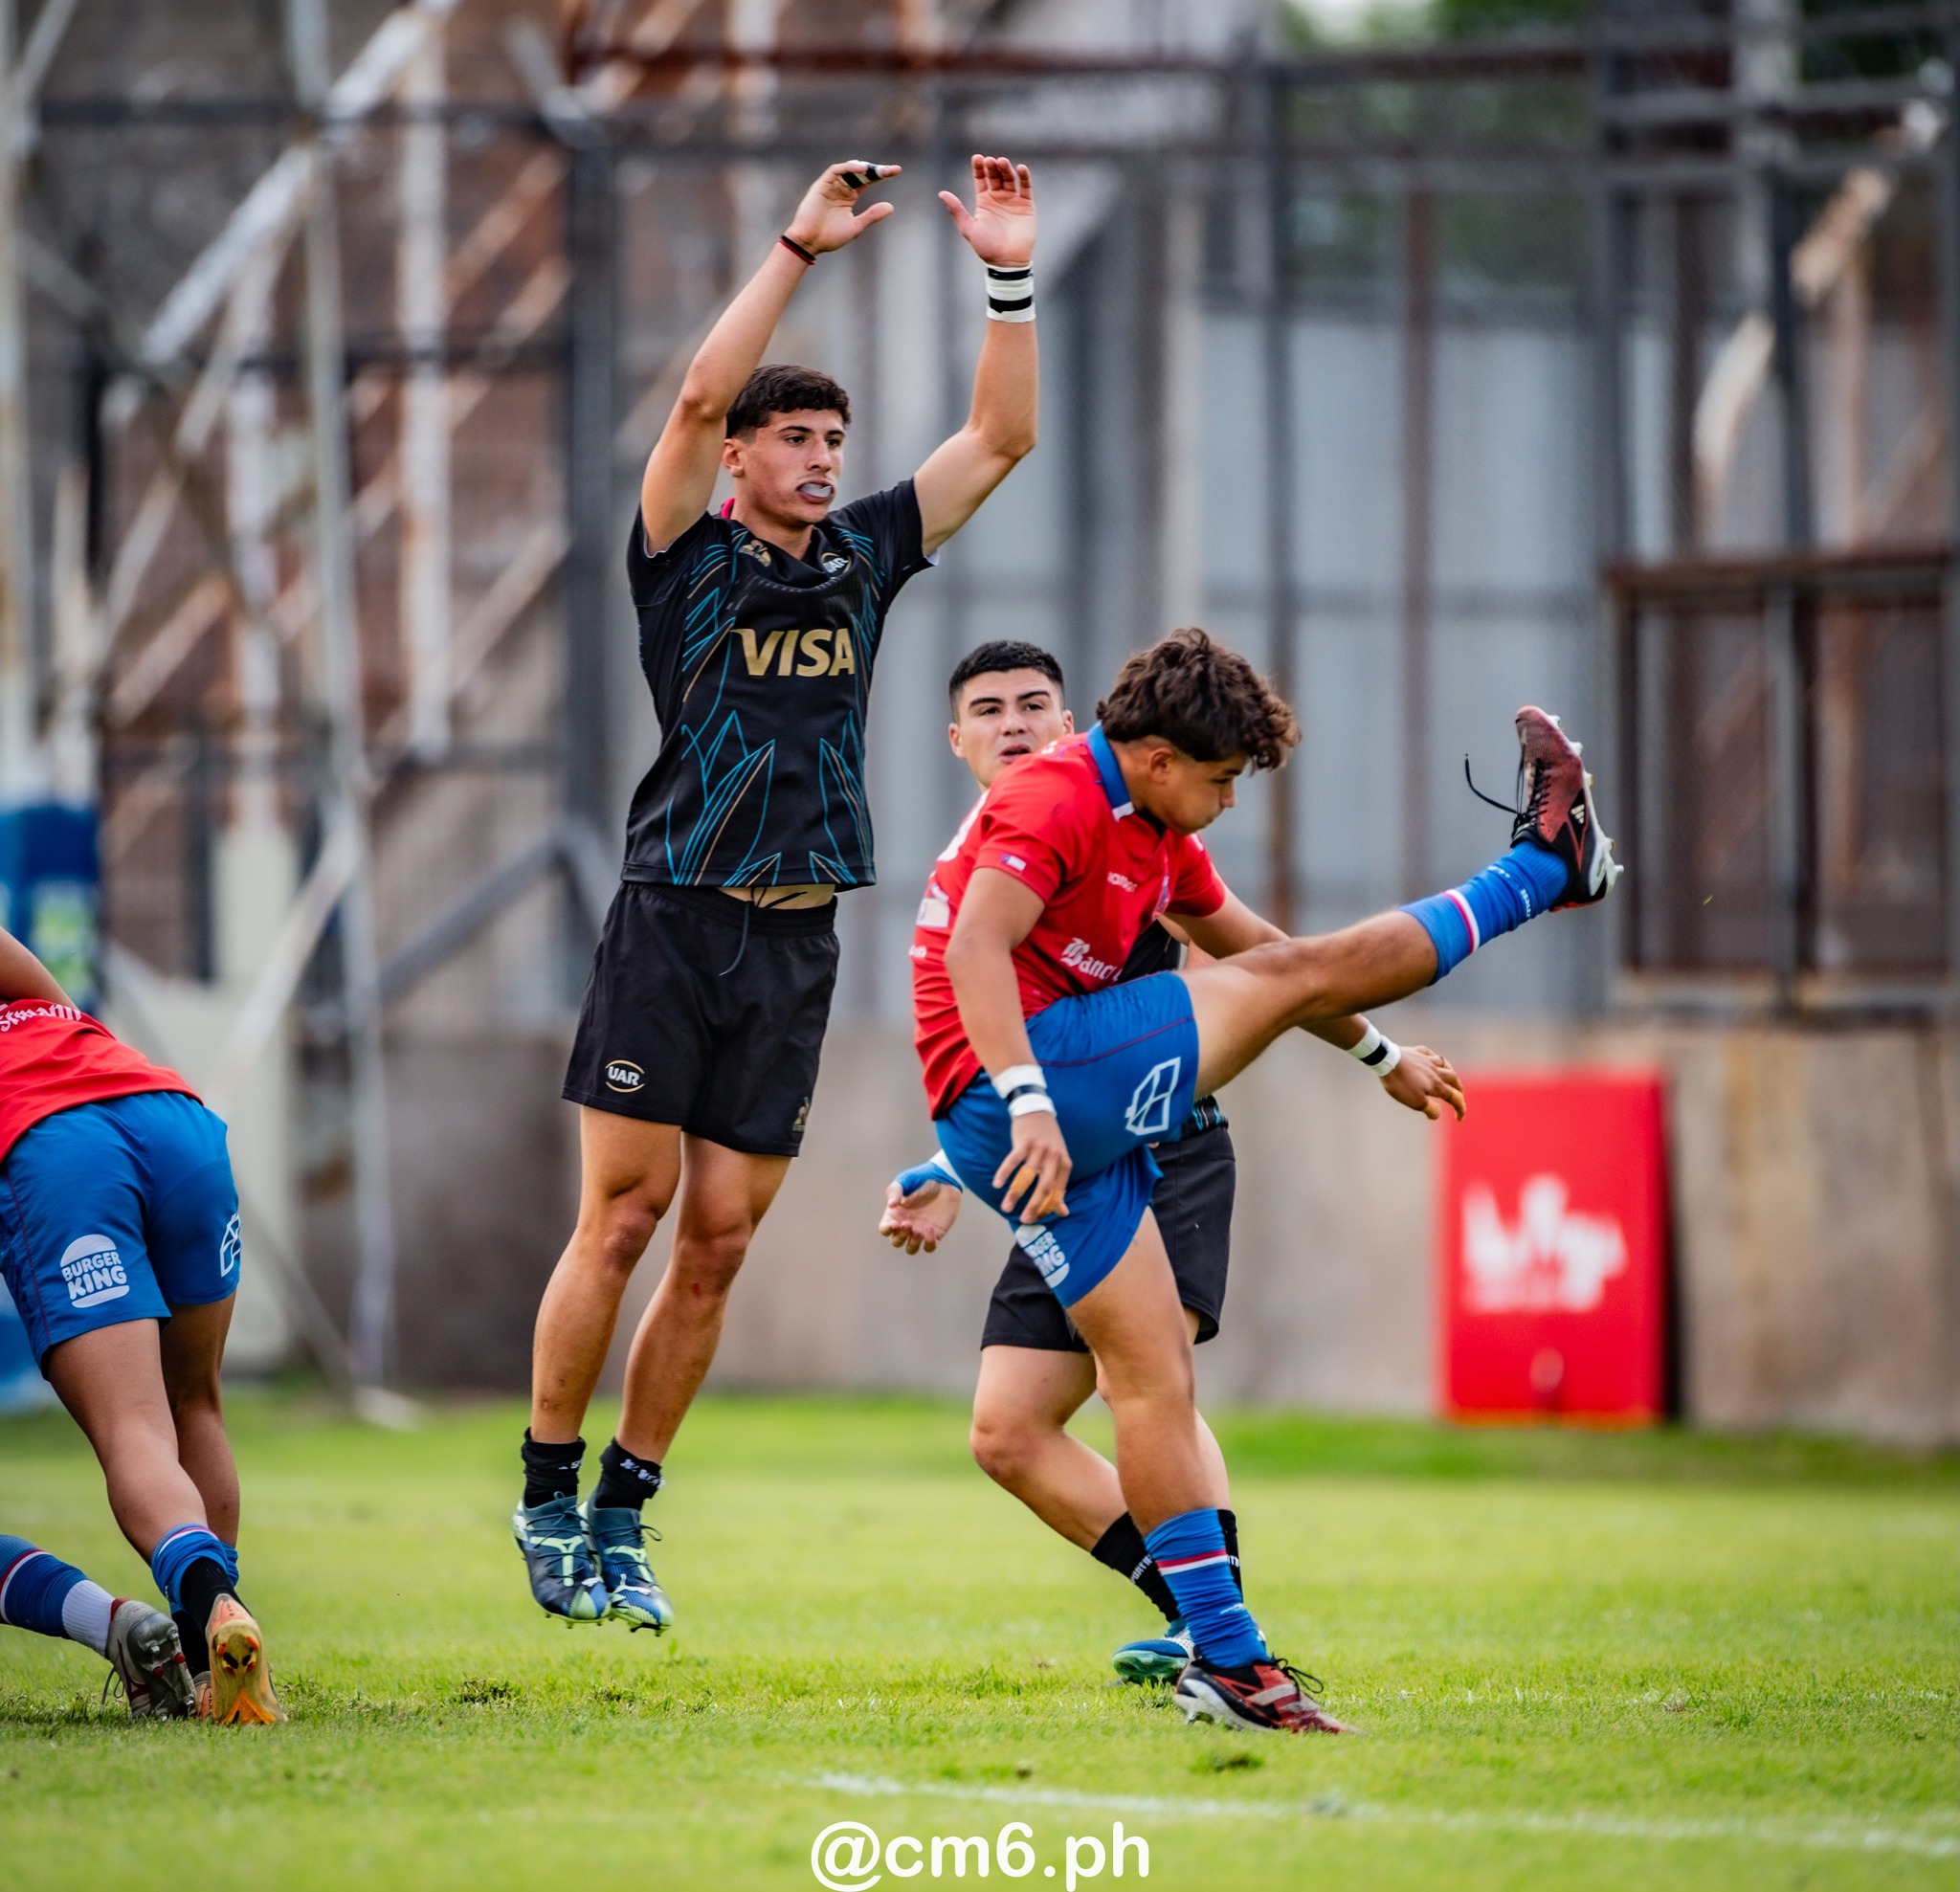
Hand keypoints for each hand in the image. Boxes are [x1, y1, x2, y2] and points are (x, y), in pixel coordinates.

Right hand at [784, 160, 901, 254]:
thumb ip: (871, 215)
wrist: (809, 242)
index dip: (881, 174)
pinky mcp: (821, 185)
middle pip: (861, 173)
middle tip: (891, 170)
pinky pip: (836, 170)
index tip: (897, 171)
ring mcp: (831, 185)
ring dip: (864, 168)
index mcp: (849, 197)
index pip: (867, 181)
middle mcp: (841, 188)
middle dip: (876, 170)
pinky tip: (862, 169)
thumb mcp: (855, 226)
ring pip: (850, 169)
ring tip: (879, 170)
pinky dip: (849, 168)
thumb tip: (891, 207)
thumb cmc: (829, 237)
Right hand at [879, 1176, 963, 1253]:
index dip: (887, 1229)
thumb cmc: (921, 1178)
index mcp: (896, 1214)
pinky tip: (930, 1228)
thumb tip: (891, 1205)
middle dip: (900, 1237)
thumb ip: (895, 1191)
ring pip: (911, 1249)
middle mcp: (906, 1224)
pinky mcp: (936, 1233)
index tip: (894, 1223)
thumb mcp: (905, 1180)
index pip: (885, 1229)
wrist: (944, 1178)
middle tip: (908, 1224)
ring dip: (913, 1244)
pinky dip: (929, 1243)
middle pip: (896, 1242)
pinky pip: (930, 1247)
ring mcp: (921, 1230)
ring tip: (918, 1230)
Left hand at [938, 154, 1035, 268]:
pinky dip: (1024, 177)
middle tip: (990, 161)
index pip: (981, 179)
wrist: (1007, 261)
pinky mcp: (1026, 205)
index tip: (977, 158)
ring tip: (1002, 162)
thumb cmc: (986, 248)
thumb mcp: (968, 228)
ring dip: (1006, 169)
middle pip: (995, 176)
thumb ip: (957, 210)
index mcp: (984, 201)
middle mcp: (998, 198)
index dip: (979, 168)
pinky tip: (1020, 169)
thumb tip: (941, 193)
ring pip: (1009, 178)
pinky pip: (1026, 187)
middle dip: (992, 167)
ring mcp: (1013, 200)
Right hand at [994, 1110, 1070, 1222]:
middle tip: (1025, 1219)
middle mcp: (1053, 1157)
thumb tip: (1064, 1212)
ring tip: (1006, 1207)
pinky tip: (997, 1184)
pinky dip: (1004, 1173)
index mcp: (1064, 1163)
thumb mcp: (1058, 1161)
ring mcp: (1038, 1148)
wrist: (1037, 1111)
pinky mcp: (1024, 1142)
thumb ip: (1059, 1186)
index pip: (1057, 1190)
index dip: (1048, 1207)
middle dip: (1034, 1205)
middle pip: (1045, 1186)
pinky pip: (1013, 1160)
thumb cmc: (1048, 1140)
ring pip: (1026, 1176)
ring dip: (1015, 1193)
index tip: (1037, 1219)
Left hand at [1381, 1045, 1465, 1121]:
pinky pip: (1429, 1053)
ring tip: (1451, 1077)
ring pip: (1444, 1064)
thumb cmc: (1400, 1083)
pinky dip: (1434, 1057)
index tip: (1459, 1118)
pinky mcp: (1416, 1052)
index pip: (1454, 1097)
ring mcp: (1425, 1060)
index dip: (1459, 1108)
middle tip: (1459, 1096)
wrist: (1386, 1060)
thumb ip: (1430, 1109)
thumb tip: (1438, 1114)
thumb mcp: (1415, 1102)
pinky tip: (1433, 1058)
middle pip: (1453, 1079)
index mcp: (1436, 1085)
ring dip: (1451, 1071)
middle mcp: (1435, 1071)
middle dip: (1459, 1089)